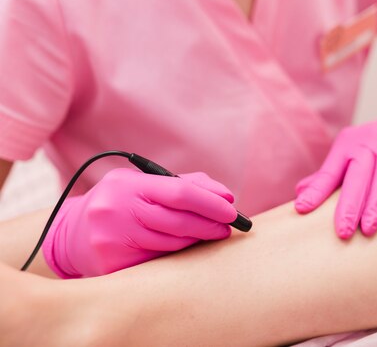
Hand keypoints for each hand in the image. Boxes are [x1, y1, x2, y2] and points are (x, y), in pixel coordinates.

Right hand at [43, 168, 237, 277]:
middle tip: (228, 227)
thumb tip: (225, 196)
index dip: (211, 202)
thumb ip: (182, 184)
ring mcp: (112, 240)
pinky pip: (158, 261)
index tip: (232, 209)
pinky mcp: (113, 264)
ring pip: (172, 244)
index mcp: (127, 185)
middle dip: (210, 224)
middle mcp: (116, 211)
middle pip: (179, 222)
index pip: (180, 193)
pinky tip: (185, 250)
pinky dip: (177, 255)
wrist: (71, 234)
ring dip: (197, 240)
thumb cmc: (119, 203)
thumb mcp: (141, 184)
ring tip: (210, 235)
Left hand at [295, 110, 376, 237]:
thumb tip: (300, 200)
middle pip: (357, 174)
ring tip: (369, 229)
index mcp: (346, 146)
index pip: (329, 172)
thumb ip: (328, 178)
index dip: (316, 191)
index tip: (302, 209)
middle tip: (343, 232)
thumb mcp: (350, 157)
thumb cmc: (375, 149)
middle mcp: (367, 142)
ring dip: (376, 202)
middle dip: (350, 204)